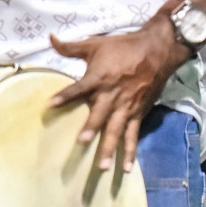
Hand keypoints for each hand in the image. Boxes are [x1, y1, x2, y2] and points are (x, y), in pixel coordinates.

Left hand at [49, 19, 190, 171]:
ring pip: (116, 130)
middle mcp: (113, 95)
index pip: (78, 88)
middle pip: (100, 114)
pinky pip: (133, 135)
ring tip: (102, 166)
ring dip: (110, 148)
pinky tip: (127, 167)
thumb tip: (50, 38)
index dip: (64, 96)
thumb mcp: (94, 44)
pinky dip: (131, 151)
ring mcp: (127, 107)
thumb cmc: (121, 47)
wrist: (156, 50)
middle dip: (90, 128)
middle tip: (80, 143)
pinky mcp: (138, 113)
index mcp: (99, 77)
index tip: (49, 105)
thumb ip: (70, 47)